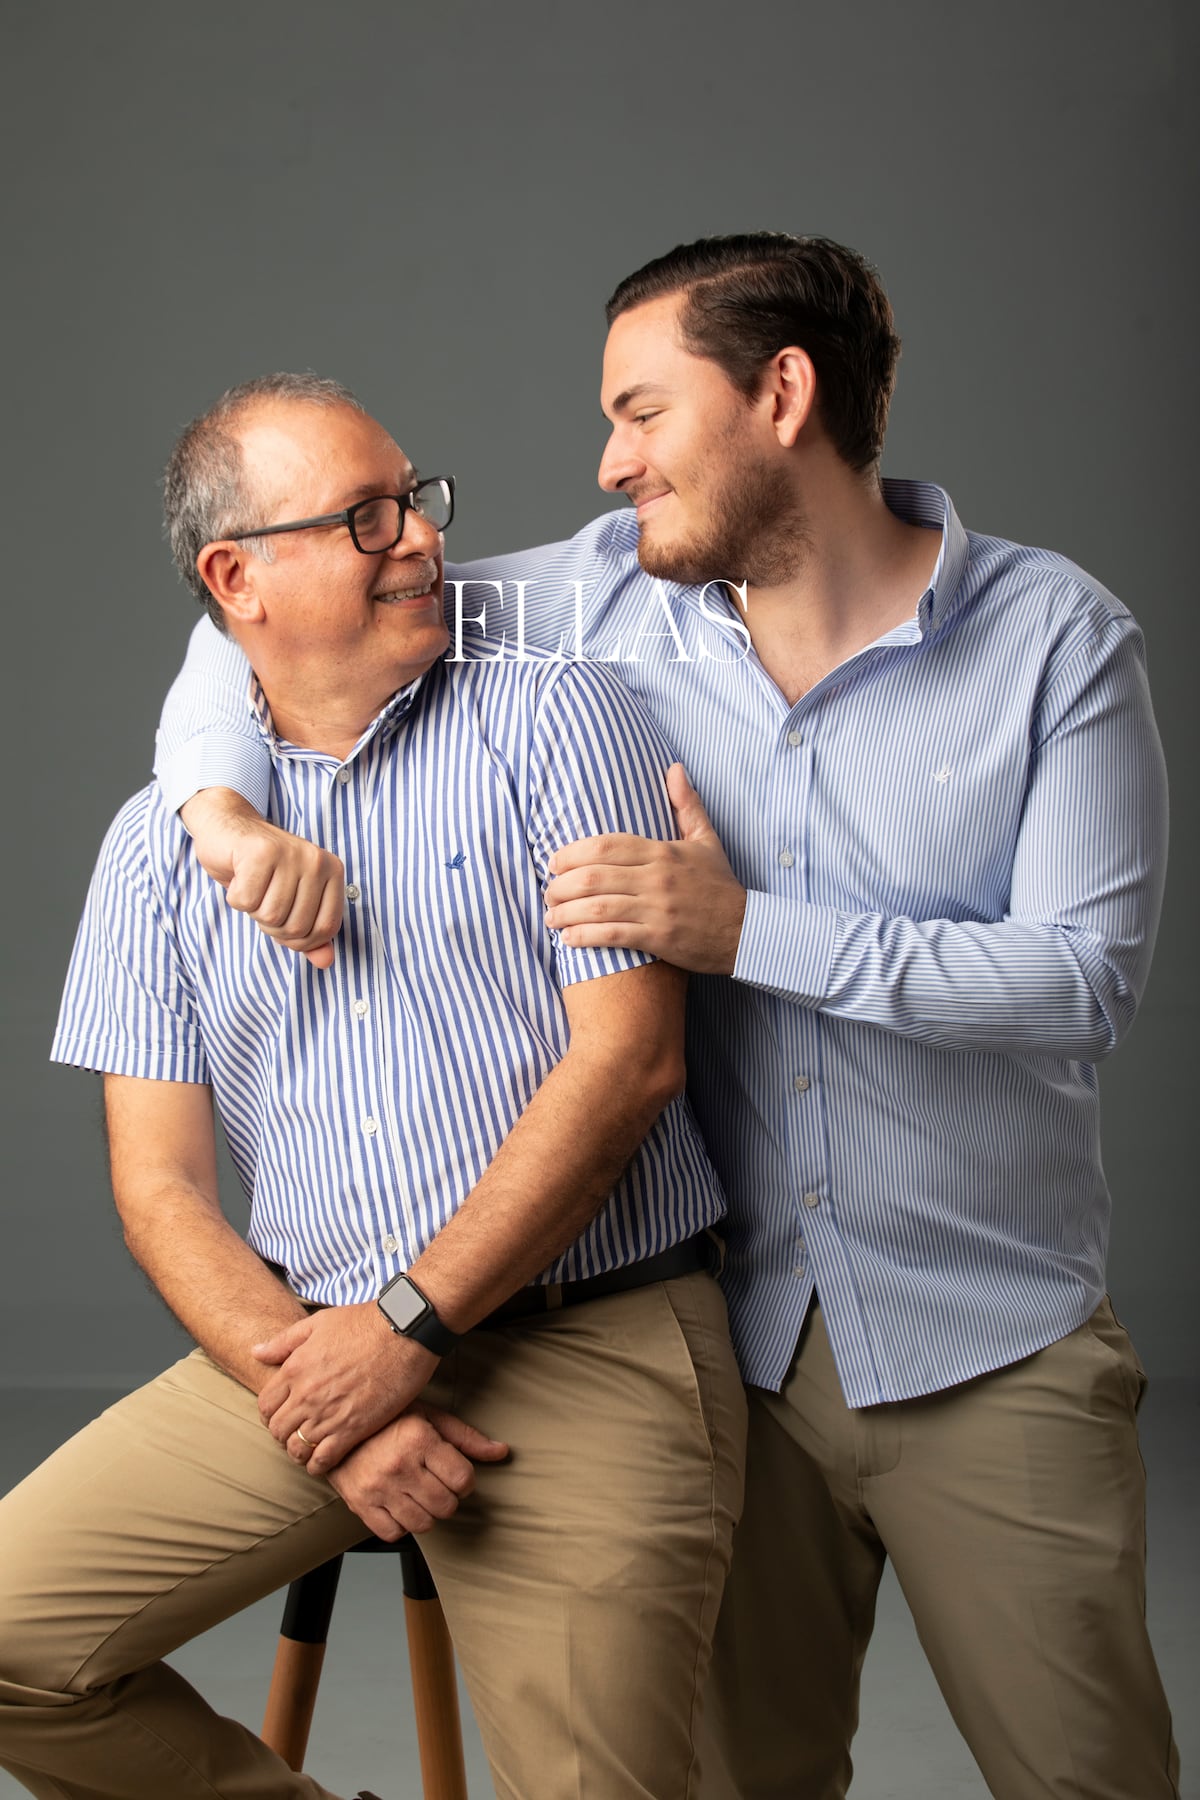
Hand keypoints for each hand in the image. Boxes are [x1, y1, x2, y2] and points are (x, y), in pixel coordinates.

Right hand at [179, 789, 343, 969]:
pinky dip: (235, 897)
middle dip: (271, 924)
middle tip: (262, 899)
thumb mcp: (291, 903)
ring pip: (271, 916)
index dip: (300, 940)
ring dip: (253, 910)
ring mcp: (290, 854)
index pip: (326, 929)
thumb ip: (310, 934)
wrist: (228, 830)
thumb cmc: (261, 872)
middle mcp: (317, 861)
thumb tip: (325, 962)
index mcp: (333, 872)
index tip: (284, 923)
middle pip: (296, 927)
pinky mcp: (260, 852)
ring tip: (252, 886)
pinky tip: (239, 877)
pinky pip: (246, 901)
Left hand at [254, 1303, 437, 1472]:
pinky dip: (318, 1464)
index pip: (265, 1405)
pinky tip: (325, 1459)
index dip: (271, 1412)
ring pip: (297, 1449)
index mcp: (295, 1368)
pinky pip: (323, 1460)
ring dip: (299, 1451)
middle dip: (283, 1433)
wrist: (405, 1331)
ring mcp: (328, 1414)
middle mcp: (306, 1395)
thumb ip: (284, 1341)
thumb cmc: (364, 1322)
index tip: (284, 1413)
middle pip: (277, 1430)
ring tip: (310, 1447)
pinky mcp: (353, 1429)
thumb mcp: (318, 1323)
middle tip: (297, 1431)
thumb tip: (256, 1352)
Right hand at [326, 1402, 508, 1538]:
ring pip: (423, 1524)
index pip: (463, 1480)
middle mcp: (399, 1466)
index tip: (456, 1474)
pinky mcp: (361, 1506)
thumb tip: (502, 1452)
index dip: (465, 1480)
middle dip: (449, 1498)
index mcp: (419, 1439)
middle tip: (438, 1484)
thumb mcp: (429, 1416)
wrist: (334, 1427)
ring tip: (419, 1494)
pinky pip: (394, 1533)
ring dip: (428, 1513)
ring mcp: (379, 1488)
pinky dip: (402, 1524)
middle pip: (446, 1506)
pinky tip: (400, 1505)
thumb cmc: (387, 1419)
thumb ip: (466, 1437)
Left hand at [544, 764, 747, 974]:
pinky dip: (584, 936)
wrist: (746, 930)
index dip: (572, 853)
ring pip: (597, 907)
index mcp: (662, 851)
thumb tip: (673, 768)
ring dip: (565, 913)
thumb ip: (686, 805)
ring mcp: (657, 909)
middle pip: (593, 876)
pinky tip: (569, 938)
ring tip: (550, 917)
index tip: (554, 862)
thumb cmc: (719, 886)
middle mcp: (657, 878)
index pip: (605, 845)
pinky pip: (612, 935)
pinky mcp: (659, 938)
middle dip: (560, 886)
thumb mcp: (706, 840)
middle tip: (547, 893)